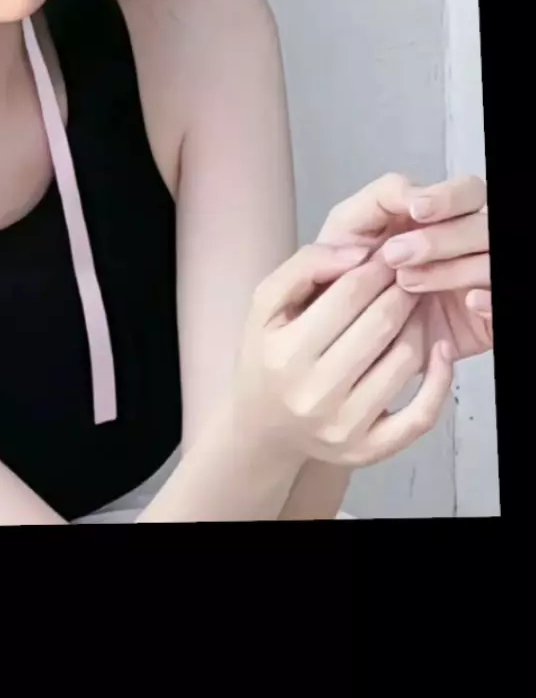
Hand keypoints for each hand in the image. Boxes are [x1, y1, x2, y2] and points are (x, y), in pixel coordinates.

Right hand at [235, 243, 455, 466]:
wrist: (263, 427)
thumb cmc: (267, 356)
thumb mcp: (265, 305)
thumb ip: (305, 266)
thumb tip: (359, 252)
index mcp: (285, 353)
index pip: (347, 295)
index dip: (375, 268)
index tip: (386, 256)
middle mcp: (313, 394)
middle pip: (380, 325)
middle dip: (401, 291)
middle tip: (407, 277)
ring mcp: (344, 426)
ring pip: (404, 361)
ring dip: (419, 324)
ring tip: (413, 307)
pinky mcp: (369, 450)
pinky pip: (421, 415)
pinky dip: (439, 379)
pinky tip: (439, 350)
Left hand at [318, 174, 490, 360]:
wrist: (339, 321)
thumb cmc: (347, 265)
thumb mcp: (352, 223)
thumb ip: (383, 196)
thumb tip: (415, 197)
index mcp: (442, 215)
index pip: (469, 192)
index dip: (449, 198)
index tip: (418, 210)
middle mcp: (467, 245)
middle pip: (483, 227)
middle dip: (440, 239)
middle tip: (395, 255)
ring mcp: (479, 281)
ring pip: (492, 263)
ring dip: (453, 270)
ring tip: (406, 283)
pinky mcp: (485, 320)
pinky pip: (506, 305)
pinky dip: (492, 300)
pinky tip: (467, 301)